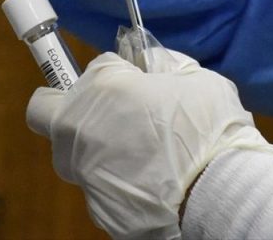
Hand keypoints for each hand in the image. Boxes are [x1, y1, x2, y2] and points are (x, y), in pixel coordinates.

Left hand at [26, 50, 272, 238]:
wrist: (221, 192)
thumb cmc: (209, 127)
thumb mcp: (193, 77)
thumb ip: (161, 64)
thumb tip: (147, 64)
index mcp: (99, 89)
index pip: (87, 71)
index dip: (114, 76)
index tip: (133, 83)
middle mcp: (77, 131)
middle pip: (52, 116)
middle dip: (78, 113)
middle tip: (119, 117)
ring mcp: (83, 175)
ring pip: (75, 157)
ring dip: (99, 151)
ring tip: (144, 157)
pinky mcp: (97, 209)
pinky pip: (100, 188)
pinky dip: (119, 183)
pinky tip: (151, 184)